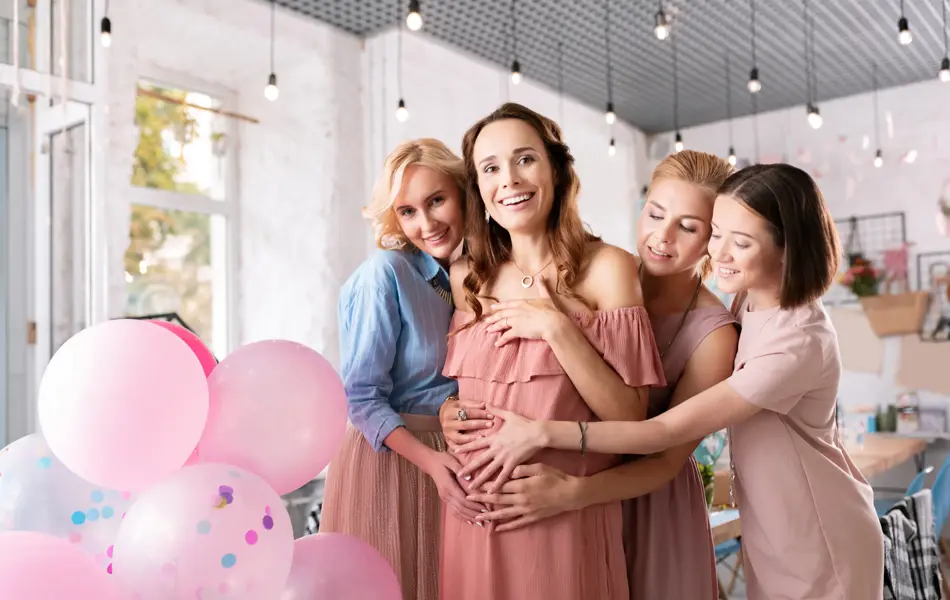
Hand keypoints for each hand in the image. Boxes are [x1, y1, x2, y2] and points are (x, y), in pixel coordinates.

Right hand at [422, 450, 487, 522]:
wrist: (430, 463)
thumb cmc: (442, 460)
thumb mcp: (451, 461)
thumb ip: (460, 469)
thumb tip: (470, 479)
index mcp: (448, 485)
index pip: (463, 499)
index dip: (474, 506)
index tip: (485, 508)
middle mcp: (446, 494)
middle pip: (461, 508)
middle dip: (474, 514)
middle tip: (487, 518)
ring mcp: (445, 498)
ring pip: (458, 512)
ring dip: (469, 518)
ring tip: (481, 523)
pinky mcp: (445, 499)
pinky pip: (454, 511)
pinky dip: (462, 517)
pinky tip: (470, 521)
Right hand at [439, 398, 494, 451]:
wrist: (443, 413)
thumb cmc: (456, 408)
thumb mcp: (462, 403)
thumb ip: (474, 404)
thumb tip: (485, 405)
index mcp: (450, 411)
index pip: (467, 413)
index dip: (480, 414)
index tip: (491, 415)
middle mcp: (447, 423)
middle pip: (464, 424)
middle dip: (479, 424)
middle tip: (491, 424)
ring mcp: (447, 433)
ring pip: (460, 437)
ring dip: (472, 437)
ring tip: (483, 436)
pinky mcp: (448, 441)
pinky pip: (456, 446)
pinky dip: (463, 447)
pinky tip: (472, 446)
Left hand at [456, 406, 547, 491]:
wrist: (537, 433)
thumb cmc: (524, 424)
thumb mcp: (509, 415)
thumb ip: (496, 410)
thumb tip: (486, 403)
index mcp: (494, 438)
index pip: (476, 443)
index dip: (465, 447)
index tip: (455, 451)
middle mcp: (496, 449)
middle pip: (479, 460)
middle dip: (468, 468)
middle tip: (459, 475)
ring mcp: (504, 458)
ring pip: (489, 471)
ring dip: (479, 480)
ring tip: (471, 487)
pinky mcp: (513, 464)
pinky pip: (503, 476)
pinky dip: (497, 485)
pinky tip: (491, 492)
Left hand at [467, 463, 582, 531]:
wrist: (571, 494)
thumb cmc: (556, 478)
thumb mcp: (540, 467)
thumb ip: (522, 469)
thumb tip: (508, 471)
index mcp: (521, 485)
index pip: (499, 485)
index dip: (485, 485)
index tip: (474, 484)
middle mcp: (521, 499)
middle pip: (497, 499)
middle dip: (481, 499)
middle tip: (468, 499)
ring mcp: (526, 510)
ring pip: (503, 513)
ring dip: (489, 515)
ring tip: (478, 516)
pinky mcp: (532, 517)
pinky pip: (516, 523)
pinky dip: (506, 526)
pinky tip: (497, 529)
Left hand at [485, 276, 568, 346]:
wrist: (552, 322)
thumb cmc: (551, 310)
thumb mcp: (546, 297)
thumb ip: (542, 287)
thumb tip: (542, 277)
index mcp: (522, 303)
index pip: (507, 304)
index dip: (499, 306)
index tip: (492, 308)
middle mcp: (516, 311)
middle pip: (501, 314)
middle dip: (493, 317)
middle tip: (486, 321)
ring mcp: (515, 320)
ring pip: (501, 324)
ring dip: (494, 327)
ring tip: (488, 330)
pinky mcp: (517, 330)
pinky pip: (507, 336)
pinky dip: (501, 340)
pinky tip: (497, 344)